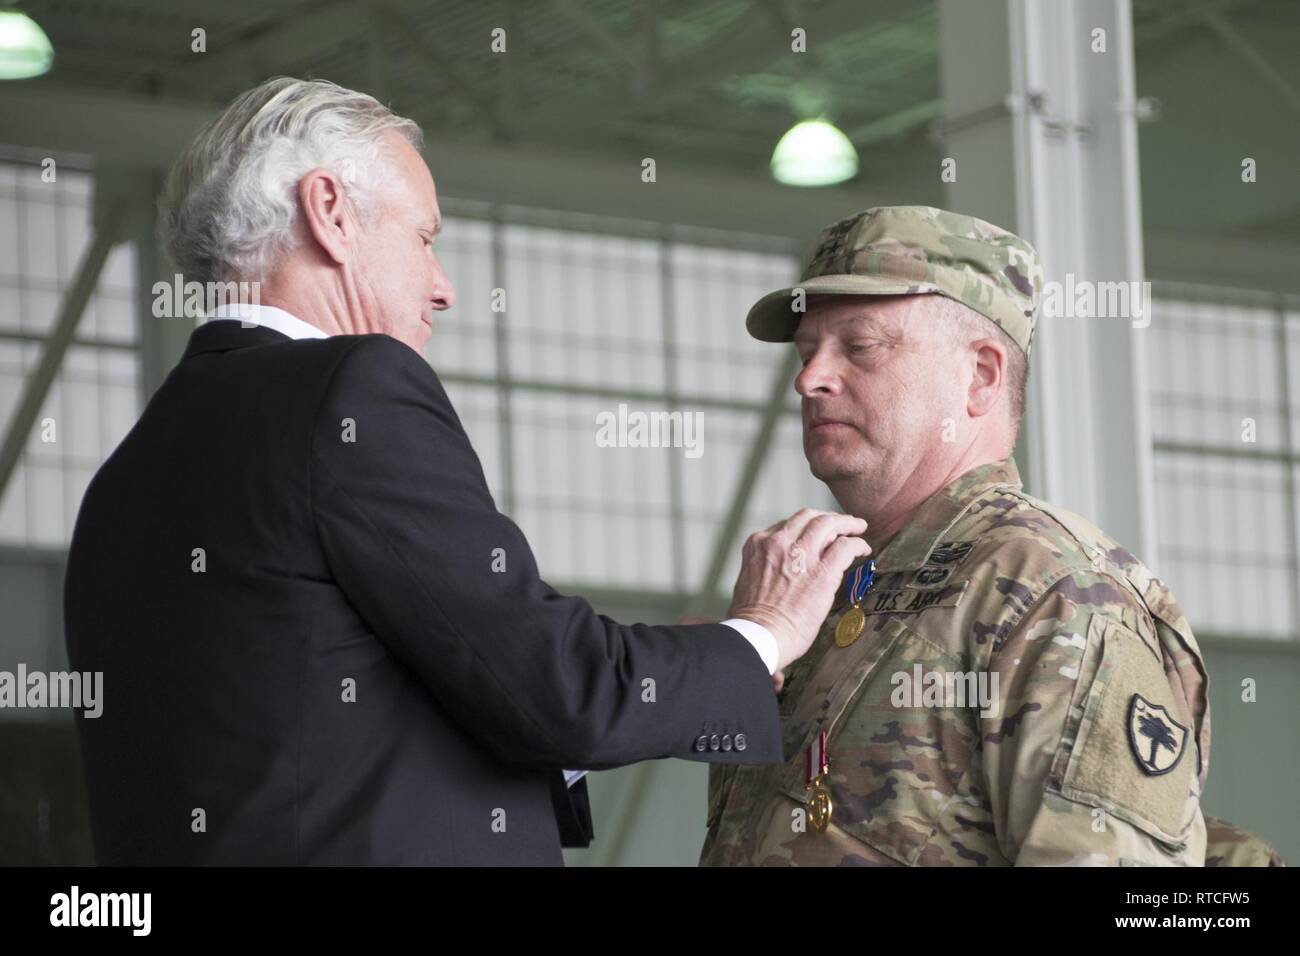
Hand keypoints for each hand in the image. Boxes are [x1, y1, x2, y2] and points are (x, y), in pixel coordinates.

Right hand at [727, 509, 869, 672]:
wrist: (758, 637)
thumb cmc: (752, 620)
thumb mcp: (748, 580)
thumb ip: (765, 568)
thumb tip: (779, 573)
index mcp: (759, 545)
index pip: (788, 525)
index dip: (805, 528)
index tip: (816, 535)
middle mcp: (779, 542)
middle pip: (809, 517)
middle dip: (827, 518)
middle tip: (841, 525)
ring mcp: (802, 554)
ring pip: (829, 524)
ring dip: (847, 523)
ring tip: (858, 527)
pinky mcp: (823, 572)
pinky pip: (846, 547)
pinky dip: (858, 544)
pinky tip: (863, 550)